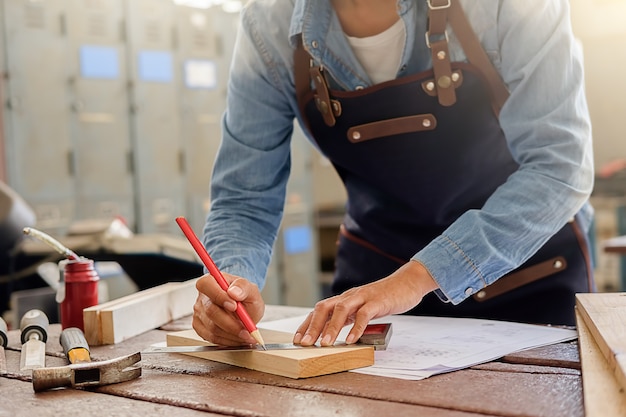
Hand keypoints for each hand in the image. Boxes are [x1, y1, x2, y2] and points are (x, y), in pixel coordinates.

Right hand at [192, 272, 264, 345]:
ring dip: (232, 334)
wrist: (244, 307)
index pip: (207, 285)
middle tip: (248, 329)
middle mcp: (203, 297)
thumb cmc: (245, 297)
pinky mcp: (200, 328)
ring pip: (212, 328)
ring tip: (247, 335)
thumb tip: (234, 292)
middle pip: (211, 311)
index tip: (235, 306)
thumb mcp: (250, 289)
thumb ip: (243, 287)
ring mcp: (199, 313)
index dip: (219, 296)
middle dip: (231, 323)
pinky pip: (212, 338)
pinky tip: (238, 338)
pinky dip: (228, 340)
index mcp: (212, 281)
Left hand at [294, 260, 437, 346]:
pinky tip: (350, 340)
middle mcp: (350, 296)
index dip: (307, 324)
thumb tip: (335, 335)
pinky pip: (364, 314)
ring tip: (325, 344)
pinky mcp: (378, 302)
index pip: (319, 310)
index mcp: (344, 299)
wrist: (408, 283)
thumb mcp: (363, 309)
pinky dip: (356, 328)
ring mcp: (363, 298)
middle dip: (312, 326)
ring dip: (331, 327)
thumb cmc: (385, 299)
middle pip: (324, 308)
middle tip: (305, 344)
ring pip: (341, 310)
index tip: (298, 340)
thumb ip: (350, 319)